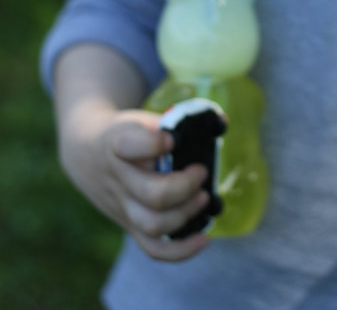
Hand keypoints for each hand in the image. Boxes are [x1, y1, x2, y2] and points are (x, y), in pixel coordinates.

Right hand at [59, 106, 210, 260]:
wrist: (84, 153)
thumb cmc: (123, 132)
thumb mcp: (138, 119)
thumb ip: (172, 121)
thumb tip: (219, 121)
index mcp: (116, 143)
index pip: (128, 145)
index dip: (153, 144)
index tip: (171, 139)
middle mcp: (118, 178)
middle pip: (152, 194)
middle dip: (185, 186)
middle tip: (201, 172)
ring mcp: (122, 206)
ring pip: (153, 224)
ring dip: (186, 214)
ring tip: (204, 197)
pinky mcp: (129, 224)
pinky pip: (152, 248)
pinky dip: (180, 250)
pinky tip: (204, 238)